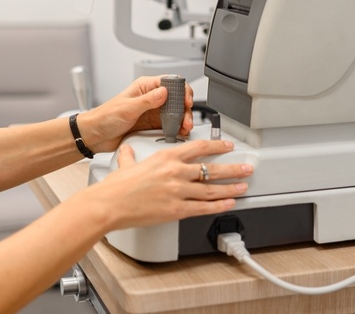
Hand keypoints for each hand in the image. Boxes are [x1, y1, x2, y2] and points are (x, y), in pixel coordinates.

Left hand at [76, 75, 194, 152]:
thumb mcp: (127, 108)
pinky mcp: (152, 125)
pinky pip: (169, 125)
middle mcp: (151, 98)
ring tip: (184, 129)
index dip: (182, 91)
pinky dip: (176, 129)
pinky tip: (178, 133)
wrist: (95, 135)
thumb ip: (147, 100)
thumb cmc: (105, 117)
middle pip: (177, 99)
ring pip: (175, 113)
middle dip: (185, 109)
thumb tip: (164, 92)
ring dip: (182, 120)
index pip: (171, 83)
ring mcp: (153, 112)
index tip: (186, 102)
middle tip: (186, 120)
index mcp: (145, 87)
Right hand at [92, 138, 251, 229]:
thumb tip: (128, 151)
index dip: (217, 146)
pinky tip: (229, 203)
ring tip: (243, 186)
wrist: (109, 204)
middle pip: (211, 169)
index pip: (199, 147)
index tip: (228, 146)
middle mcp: (175, 172)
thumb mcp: (126, 163)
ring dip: (230, 188)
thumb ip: (131, 156)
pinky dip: (219, 205)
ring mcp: (177, 191)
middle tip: (246, 167)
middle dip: (232, 168)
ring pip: (211, 189)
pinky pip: (203, 207)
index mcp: (166, 157)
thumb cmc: (116, 187)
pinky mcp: (176, 209)